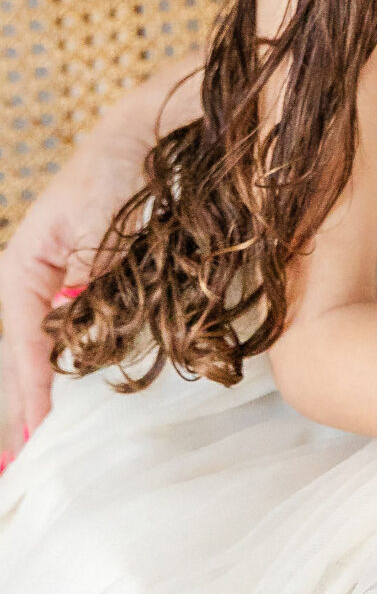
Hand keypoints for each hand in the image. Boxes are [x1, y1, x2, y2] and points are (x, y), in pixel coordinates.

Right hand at [0, 124, 144, 452]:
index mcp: (24, 266)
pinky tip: (64, 399)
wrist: (140, 134)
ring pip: (42, 350)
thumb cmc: (114, 169)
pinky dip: (63, 368)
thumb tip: (75, 315)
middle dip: (22, 404)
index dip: (30, 387)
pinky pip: (67, 335)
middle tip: (19, 459)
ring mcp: (57, 284)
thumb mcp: (97, 219)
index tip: (37, 428)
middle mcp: (33, 279)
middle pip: (22, 354)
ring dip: (37, 393)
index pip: (25, 340)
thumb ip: (88, 270)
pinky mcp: (84, 283)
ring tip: (32, 443)